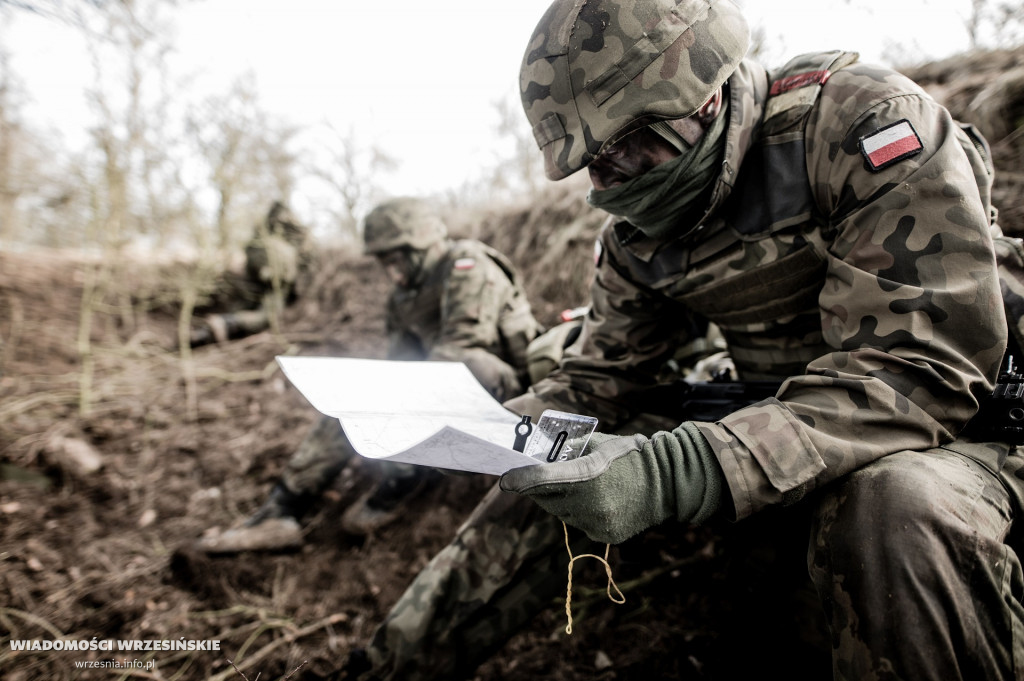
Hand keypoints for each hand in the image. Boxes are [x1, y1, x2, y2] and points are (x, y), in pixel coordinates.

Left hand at [499, 423, 723, 543]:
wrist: (666, 481)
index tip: (504, 479)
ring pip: (562, 514)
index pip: (541, 480)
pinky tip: (599, 501)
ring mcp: (597, 522)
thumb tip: (538, 456)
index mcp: (585, 474)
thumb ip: (567, 450)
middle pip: (546, 499)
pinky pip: (580, 524)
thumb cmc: (627, 455)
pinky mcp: (604, 535)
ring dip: (562, 501)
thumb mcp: (597, 443)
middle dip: (540, 488)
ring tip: (582, 487)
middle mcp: (589, 502)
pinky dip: (581, 513)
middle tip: (540, 478)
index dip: (519, 480)